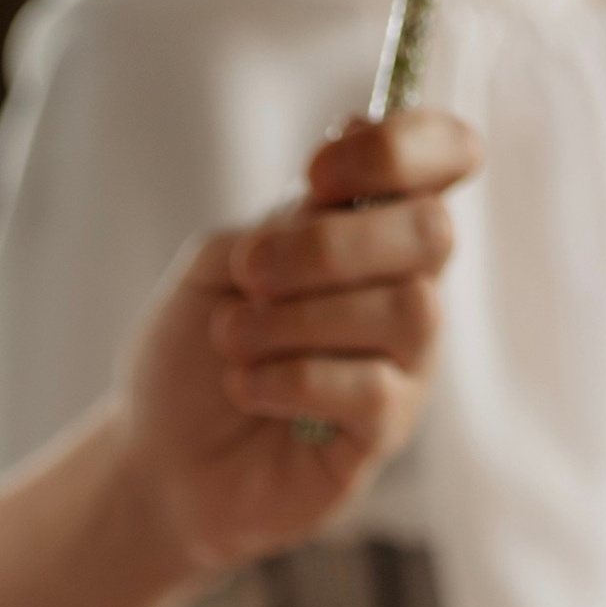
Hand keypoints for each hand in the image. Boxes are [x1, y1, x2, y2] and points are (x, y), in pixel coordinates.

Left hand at [118, 109, 478, 577]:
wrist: (158, 459)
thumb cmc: (193, 356)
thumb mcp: (218, 263)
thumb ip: (280, 220)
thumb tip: (333, 201)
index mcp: (373, 228)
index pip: (446, 156)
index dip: (402, 147)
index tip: (316, 172)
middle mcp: (406, 289)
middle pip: (431, 233)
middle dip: (331, 244)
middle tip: (250, 273)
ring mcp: (405, 365)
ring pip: (408, 311)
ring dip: (301, 317)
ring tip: (233, 338)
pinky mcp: (386, 433)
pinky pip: (370, 391)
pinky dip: (292, 380)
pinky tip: (246, 388)